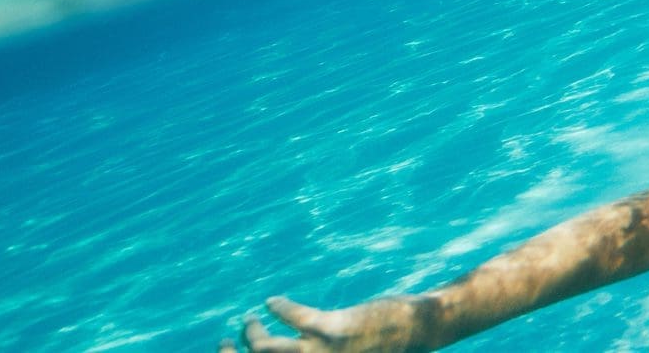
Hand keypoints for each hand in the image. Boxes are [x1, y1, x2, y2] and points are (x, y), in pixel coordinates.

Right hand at [224, 294, 443, 352]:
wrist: (418, 330)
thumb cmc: (385, 346)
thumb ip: (324, 352)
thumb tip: (295, 347)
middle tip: (229, 339)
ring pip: (266, 348)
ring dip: (252, 333)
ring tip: (251, 321)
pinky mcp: (334, 329)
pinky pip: (294, 317)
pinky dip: (279, 308)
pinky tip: (273, 302)